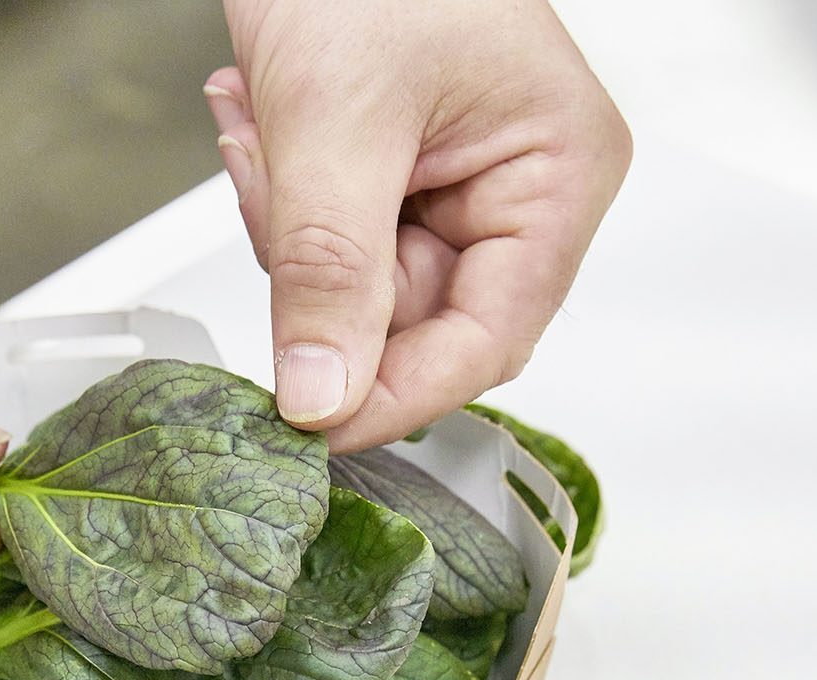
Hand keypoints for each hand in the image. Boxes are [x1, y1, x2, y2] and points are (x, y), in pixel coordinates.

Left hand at [207, 0, 629, 451]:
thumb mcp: (337, 120)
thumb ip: (330, 271)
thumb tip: (323, 396)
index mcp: (559, 175)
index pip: (488, 338)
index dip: (397, 392)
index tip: (312, 424)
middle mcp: (522, 190)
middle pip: (414, 318)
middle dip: (319, 273)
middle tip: (269, 185)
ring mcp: (456, 183)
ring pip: (356, 285)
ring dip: (284, 220)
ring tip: (259, 122)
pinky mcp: (395, 173)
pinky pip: (329, 238)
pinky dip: (278, 193)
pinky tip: (257, 118)